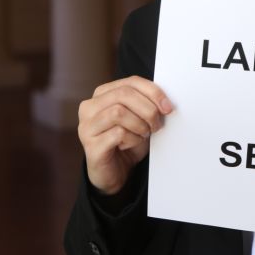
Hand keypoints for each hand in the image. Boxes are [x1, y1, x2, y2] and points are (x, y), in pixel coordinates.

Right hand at [77, 76, 173, 195]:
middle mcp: (89, 107)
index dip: (153, 92)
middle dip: (147, 109)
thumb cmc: (127, 141)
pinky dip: (132, 139)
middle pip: (124, 94)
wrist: (115, 172)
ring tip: (144, 134)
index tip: (168, 107)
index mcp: (102, 94)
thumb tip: (165, 101)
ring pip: (118, 112)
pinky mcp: (90, 146)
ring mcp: (87, 126)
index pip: (130, 82)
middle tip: (157, 124)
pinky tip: (132, 144)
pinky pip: (117, 134)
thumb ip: (146, 103)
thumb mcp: (138, 117)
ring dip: (139, 125)